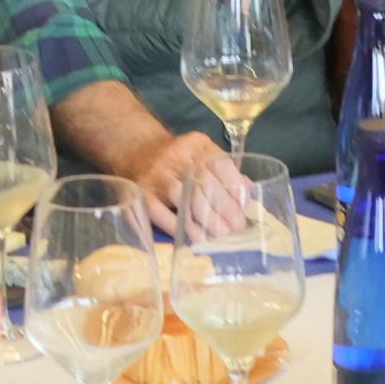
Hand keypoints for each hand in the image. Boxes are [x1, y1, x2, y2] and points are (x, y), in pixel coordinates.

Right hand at [118, 129, 247, 237]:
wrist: (138, 152)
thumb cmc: (180, 161)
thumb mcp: (203, 155)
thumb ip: (225, 172)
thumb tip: (246, 193)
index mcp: (197, 146)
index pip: (219, 163)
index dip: (234, 186)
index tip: (244, 207)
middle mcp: (177, 157)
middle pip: (203, 181)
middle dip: (223, 206)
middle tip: (236, 226)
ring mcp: (158, 175)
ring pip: (183, 196)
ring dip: (204, 217)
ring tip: (220, 234)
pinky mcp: (142, 193)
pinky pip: (160, 212)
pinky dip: (179, 226)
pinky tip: (195, 238)